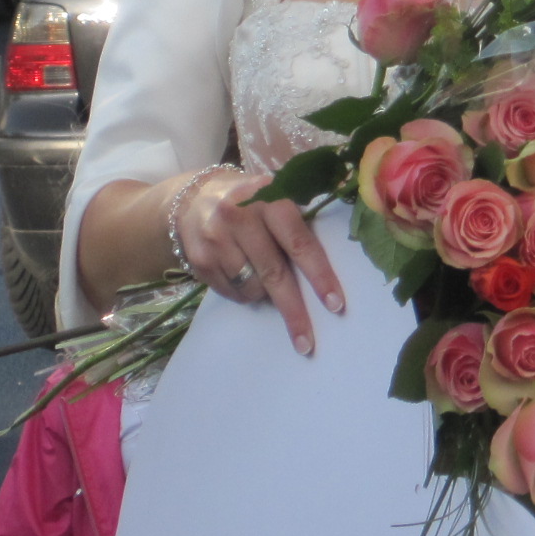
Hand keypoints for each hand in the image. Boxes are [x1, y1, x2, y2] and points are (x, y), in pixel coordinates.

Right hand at [176, 170, 343, 355]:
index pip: (299, 243)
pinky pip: (232, 294)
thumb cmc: (251, 200)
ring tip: (268, 279)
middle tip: (308, 343)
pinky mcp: (199, 261)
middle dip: (295, 311)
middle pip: (274, 274)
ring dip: (267, 294)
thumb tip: (343, 237)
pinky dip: (246, 294)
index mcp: (270, 198)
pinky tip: (244, 276)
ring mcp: (216, 240)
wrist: (191, 199)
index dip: (319, 276)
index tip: (335, 304)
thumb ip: (305, 213)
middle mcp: (240, 218)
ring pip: (252, 288)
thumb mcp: (278, 193)